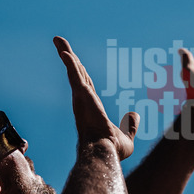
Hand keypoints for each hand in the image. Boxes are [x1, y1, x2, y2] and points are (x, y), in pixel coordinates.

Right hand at [54, 37, 138, 159]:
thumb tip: (135, 115)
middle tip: (59, 43)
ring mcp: (81, 98)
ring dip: (66, 54)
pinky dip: (70, 63)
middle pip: (76, 73)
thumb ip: (130, 125)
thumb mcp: (126, 136)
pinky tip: (65, 52)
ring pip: (73, 71)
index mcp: (92, 108)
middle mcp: (83, 101)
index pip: (85, 85)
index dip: (80, 72)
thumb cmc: (111, 150)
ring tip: (58, 40)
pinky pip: (75, 75)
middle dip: (68, 57)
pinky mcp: (82, 95)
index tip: (74, 62)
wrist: (104, 153)